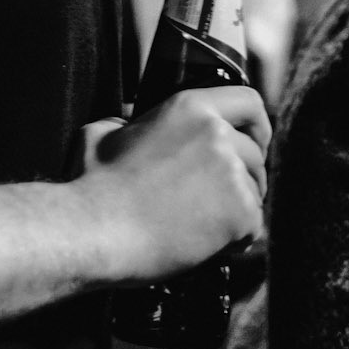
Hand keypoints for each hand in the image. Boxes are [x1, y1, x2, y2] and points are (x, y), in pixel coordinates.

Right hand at [77, 87, 269, 284]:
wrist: (94, 232)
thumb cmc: (91, 188)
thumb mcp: (101, 134)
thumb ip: (127, 122)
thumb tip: (129, 121)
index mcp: (190, 107)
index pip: (250, 103)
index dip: (257, 126)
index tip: (255, 143)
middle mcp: (217, 132)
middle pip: (255, 155)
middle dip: (243, 179)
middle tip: (216, 202)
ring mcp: (231, 171)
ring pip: (255, 192)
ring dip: (237, 211)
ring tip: (200, 227)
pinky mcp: (240, 211)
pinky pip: (254, 226)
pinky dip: (235, 240)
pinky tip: (206, 246)